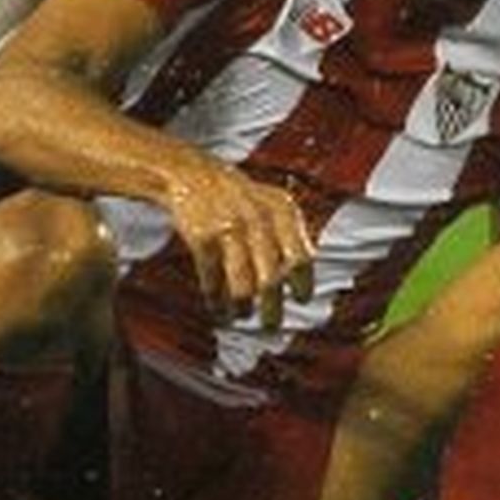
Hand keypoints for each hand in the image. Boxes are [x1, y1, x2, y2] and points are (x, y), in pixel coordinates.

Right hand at [166, 156, 315, 330]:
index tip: (301, 299)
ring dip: (242, 308)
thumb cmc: (239, 198)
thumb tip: (306, 282)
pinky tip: (216, 306)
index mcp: (281, 211)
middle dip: (272, 308)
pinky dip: (215, 297)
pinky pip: (212, 278)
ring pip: (241, 285)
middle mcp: (259, 220)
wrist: (193, 174)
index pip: (300, 257)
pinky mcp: (203, 236)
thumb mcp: (271, 204)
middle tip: (272, 326)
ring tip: (240, 316)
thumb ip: (292, 236)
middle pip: (271, 279)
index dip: (302, 282)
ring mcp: (230, 228)